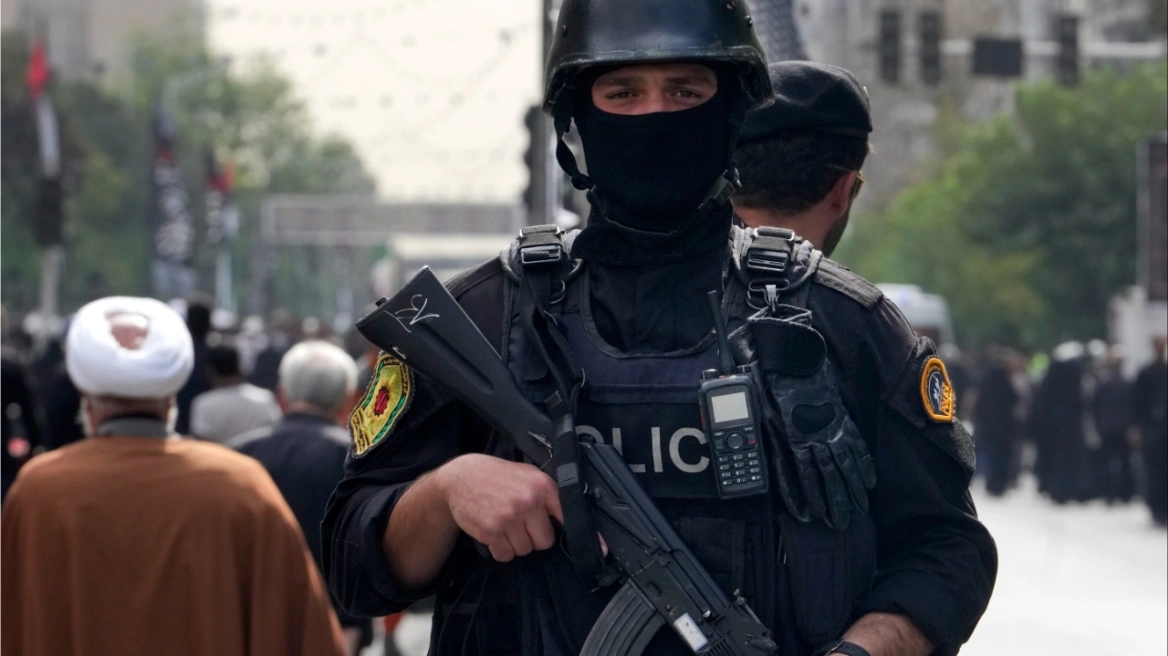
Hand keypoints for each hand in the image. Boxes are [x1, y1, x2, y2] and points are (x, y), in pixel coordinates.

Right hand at [436, 454, 562, 562]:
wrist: (461, 478)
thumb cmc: (497, 476)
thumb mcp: (527, 475)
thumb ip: (547, 495)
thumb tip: (567, 521)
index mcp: (543, 486)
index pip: (566, 518)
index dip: (558, 527)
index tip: (552, 529)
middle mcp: (529, 501)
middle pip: (545, 541)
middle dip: (534, 538)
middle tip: (522, 527)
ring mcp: (510, 517)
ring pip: (525, 550)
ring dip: (515, 544)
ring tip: (505, 527)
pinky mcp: (491, 531)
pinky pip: (505, 555)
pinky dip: (500, 550)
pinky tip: (495, 534)